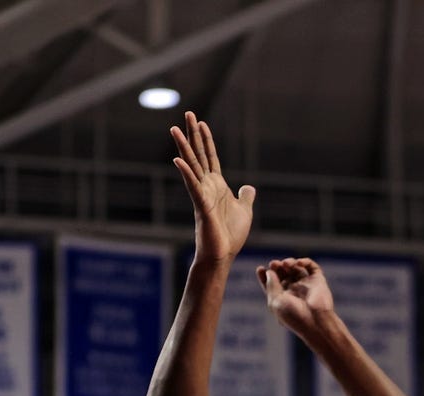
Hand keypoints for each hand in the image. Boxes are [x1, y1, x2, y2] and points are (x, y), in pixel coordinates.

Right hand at [171, 111, 255, 263]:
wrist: (223, 254)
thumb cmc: (230, 235)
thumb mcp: (244, 210)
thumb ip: (246, 197)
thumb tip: (249, 187)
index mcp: (217, 186)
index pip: (210, 157)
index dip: (207, 140)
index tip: (201, 122)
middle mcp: (206, 186)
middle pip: (199, 155)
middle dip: (193, 135)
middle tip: (188, 113)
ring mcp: (202, 195)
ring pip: (191, 166)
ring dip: (184, 147)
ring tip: (174, 128)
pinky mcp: (201, 206)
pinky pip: (192, 187)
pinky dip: (186, 173)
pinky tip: (178, 160)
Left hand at [257, 257, 334, 335]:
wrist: (316, 321)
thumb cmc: (294, 315)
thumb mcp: (275, 301)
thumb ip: (271, 284)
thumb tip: (270, 271)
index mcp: (282, 298)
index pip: (272, 283)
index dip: (265, 275)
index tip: (260, 269)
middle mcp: (294, 290)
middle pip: (283, 273)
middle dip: (277, 267)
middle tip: (274, 264)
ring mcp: (306, 285)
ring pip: (296, 268)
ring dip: (289, 262)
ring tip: (286, 264)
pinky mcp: (318, 281)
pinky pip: (311, 267)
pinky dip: (305, 261)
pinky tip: (299, 263)